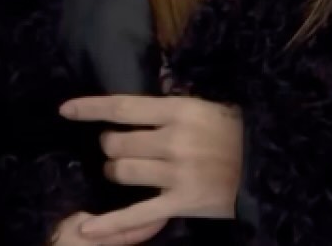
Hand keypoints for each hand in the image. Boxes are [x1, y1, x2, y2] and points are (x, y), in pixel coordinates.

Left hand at [59, 95, 242, 240]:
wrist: (266, 164)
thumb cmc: (232, 129)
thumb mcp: (203, 105)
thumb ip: (168, 105)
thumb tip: (133, 103)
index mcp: (177, 110)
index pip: (122, 107)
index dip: (90, 108)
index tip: (65, 109)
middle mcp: (173, 140)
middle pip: (116, 144)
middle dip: (109, 146)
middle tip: (117, 147)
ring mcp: (176, 174)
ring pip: (122, 174)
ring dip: (115, 173)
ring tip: (124, 171)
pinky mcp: (181, 203)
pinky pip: (137, 215)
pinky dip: (110, 225)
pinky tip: (87, 229)